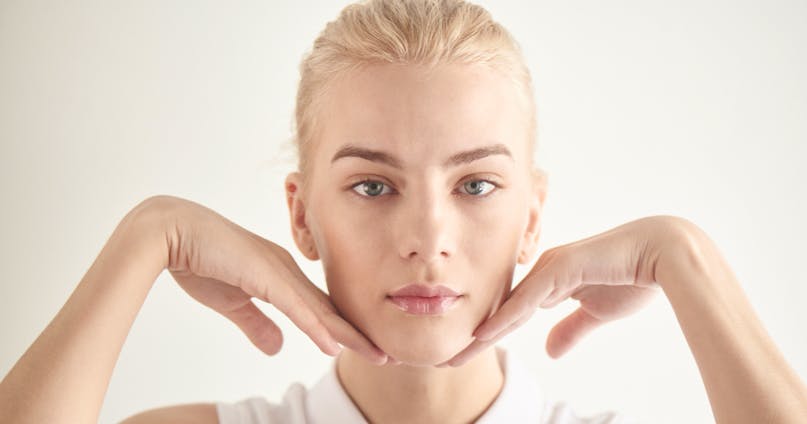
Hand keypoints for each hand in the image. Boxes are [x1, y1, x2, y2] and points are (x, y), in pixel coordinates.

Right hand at [149, 195, 387, 363]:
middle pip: (330, 310)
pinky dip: (317, 327)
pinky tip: (335, 345)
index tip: (366, 348)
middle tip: (387, 354)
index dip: (343, 331)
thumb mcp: (232, 302)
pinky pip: (296, 307)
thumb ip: (257, 323)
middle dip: (359, 335)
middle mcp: (287, 271)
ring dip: (350, 335)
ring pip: (321, 310)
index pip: (319, 309)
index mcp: (281, 276)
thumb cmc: (200, 260)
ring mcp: (278, 271)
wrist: (172, 232)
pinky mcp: (264, 275)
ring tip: (378, 355)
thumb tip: (277, 348)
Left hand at [441, 216, 688, 366]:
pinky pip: (527, 300)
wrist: (663, 252)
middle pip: (502, 311)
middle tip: (446, 360)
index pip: (513, 314)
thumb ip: (571, 329)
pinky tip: (484, 335)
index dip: (490, 335)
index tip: (466, 354)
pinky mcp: (561, 268)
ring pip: (509, 308)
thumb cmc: (633, 276)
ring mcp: (550, 268)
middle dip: (475, 338)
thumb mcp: (596, 313)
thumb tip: (548, 350)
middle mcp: (543, 272)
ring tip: (455, 356)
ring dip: (481, 334)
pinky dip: (505, 318)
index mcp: (550, 281)